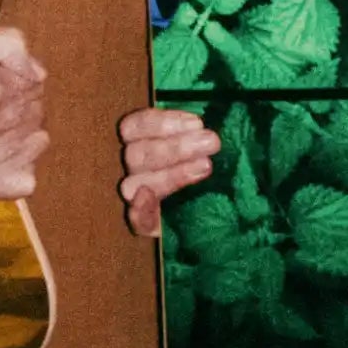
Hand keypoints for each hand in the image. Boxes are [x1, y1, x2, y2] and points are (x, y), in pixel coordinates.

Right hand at [0, 16, 48, 197]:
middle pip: (35, 111)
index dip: (17, 73)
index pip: (35, 82)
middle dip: (21, 99)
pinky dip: (20, 164)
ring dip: (22, 128)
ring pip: (35, 142)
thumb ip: (6, 43)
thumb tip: (38, 73)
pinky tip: (1, 148)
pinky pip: (23, 181)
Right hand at [118, 106, 218, 236]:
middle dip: (176, 147)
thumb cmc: (202, 163)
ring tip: (206, 166)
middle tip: (212, 141)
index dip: (163, 123)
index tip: (197, 123)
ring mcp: (136, 197)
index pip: (135, 126)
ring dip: (171, 175)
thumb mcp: (197, 143)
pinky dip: (140, 210)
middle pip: (137, 155)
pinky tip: (147, 197)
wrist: (215, 213)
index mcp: (138, 141)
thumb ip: (193, 131)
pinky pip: (136, 220)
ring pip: (134, 184)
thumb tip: (197, 124)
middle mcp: (132, 169)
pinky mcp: (146, 224)